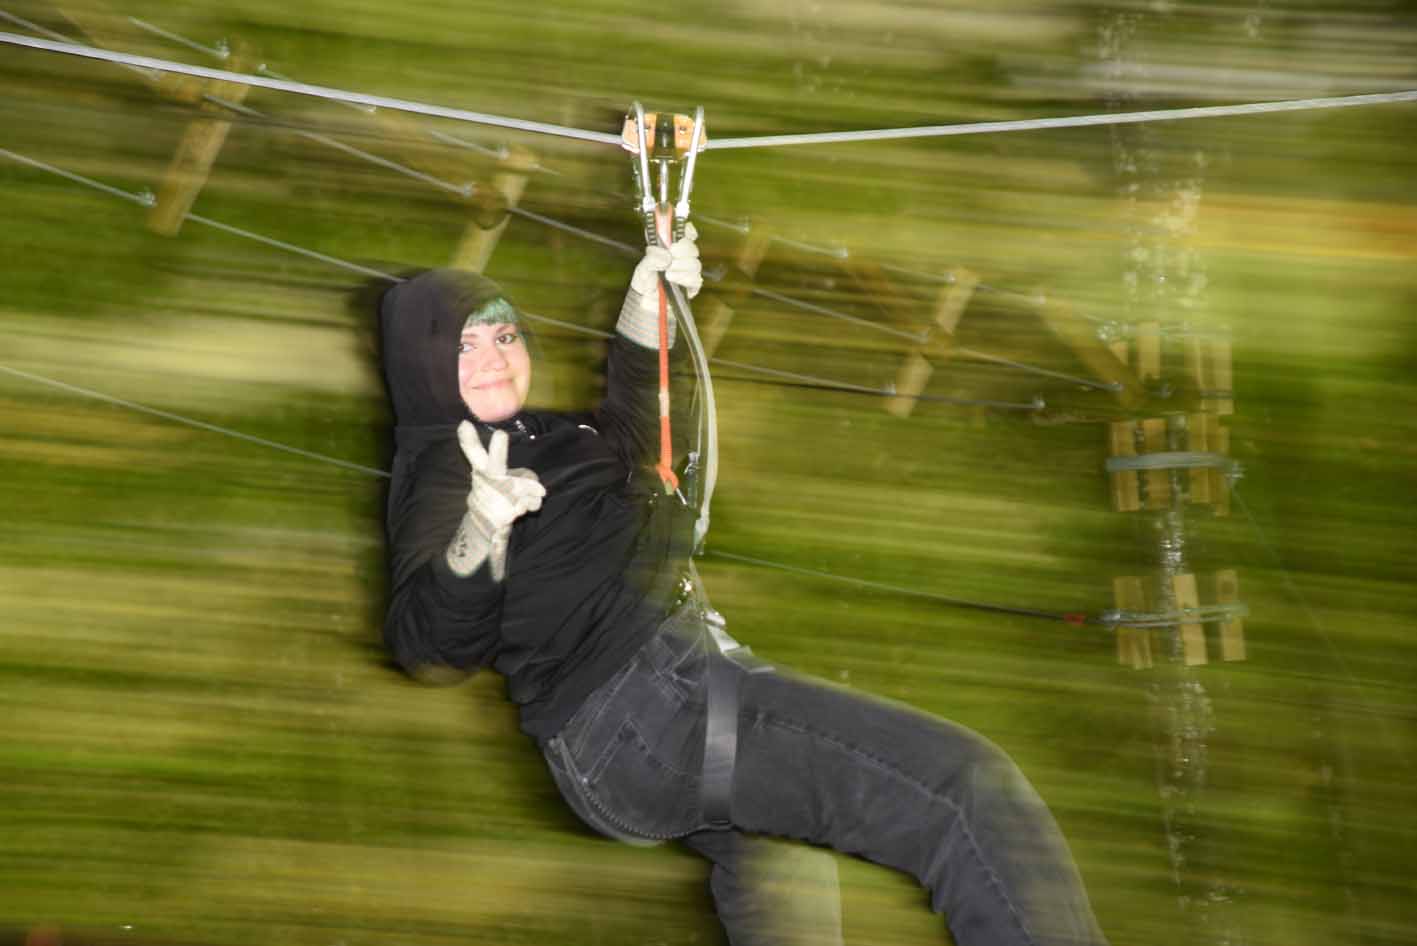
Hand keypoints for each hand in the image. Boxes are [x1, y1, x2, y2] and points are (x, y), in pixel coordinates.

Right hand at [446, 423, 545, 580]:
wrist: (485, 530)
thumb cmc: (496, 498)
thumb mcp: (503, 483)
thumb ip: (523, 479)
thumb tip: (541, 491)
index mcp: (482, 472)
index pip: (473, 453)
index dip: (468, 439)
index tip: (464, 423)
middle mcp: (486, 483)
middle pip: (494, 464)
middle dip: (498, 450)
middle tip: (500, 434)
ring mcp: (494, 499)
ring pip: (525, 486)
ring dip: (531, 491)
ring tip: (524, 497)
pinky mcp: (504, 515)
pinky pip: (531, 503)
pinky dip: (532, 504)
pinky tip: (522, 508)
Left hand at [629, 223, 701, 298]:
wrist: (645, 301)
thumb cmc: (645, 280)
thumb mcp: (643, 267)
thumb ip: (652, 258)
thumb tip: (666, 256)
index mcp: (671, 246)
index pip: (685, 233)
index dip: (688, 230)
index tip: (684, 231)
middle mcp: (682, 257)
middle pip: (692, 248)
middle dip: (683, 250)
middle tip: (671, 253)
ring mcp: (688, 271)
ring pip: (695, 264)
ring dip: (681, 266)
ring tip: (667, 273)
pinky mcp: (692, 285)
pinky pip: (696, 279)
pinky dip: (684, 279)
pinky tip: (674, 280)